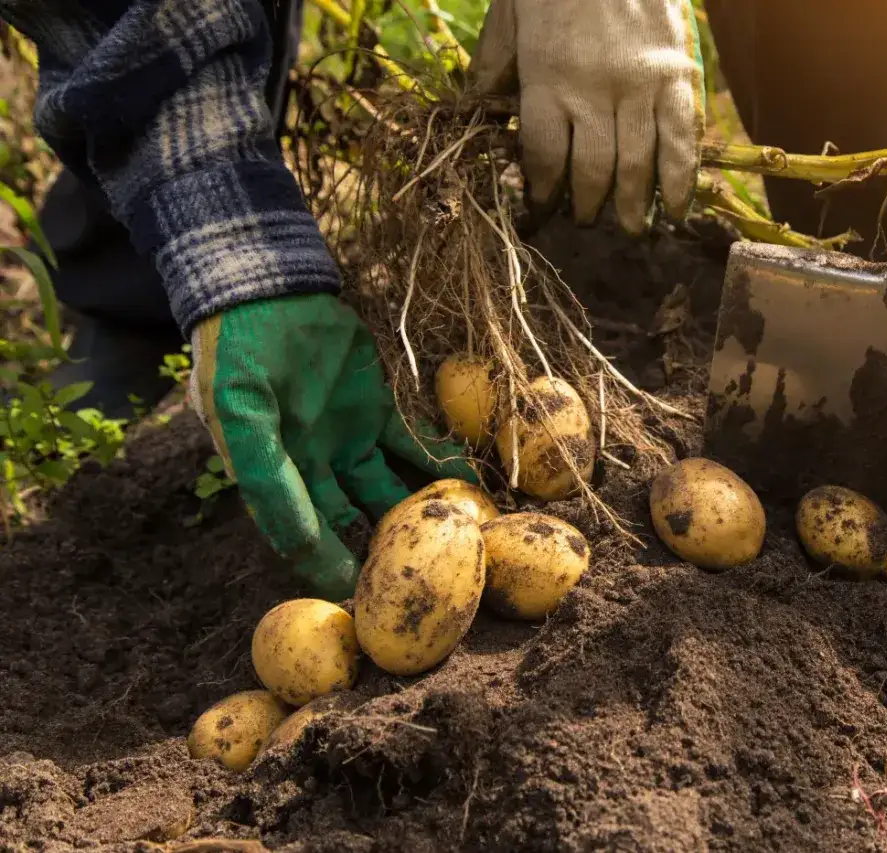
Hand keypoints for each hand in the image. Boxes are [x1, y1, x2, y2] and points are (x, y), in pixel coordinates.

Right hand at [189, 293, 476, 599]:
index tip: (364, 602)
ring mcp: (348, 440)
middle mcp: (312, 469)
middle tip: (423, 579)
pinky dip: (438, 465)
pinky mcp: (378, 410)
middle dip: (384, 551)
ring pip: (388, 490)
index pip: (306, 538)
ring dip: (418, 513)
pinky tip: (469, 486)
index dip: (332, 570)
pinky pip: (413, 446)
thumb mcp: (241, 419)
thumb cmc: (237, 357)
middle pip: (353, 523)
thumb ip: (267, 481)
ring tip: (458, 539)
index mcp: (272, 481)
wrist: (264, 291)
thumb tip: (300, 546)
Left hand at [470, 0, 704, 233]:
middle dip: (588, 206)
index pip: (544, 157)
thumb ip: (493, 65)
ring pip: (638, 164)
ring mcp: (640, 86)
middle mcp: (594, 91)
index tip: (540, 211)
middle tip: (586, 222)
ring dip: (633, 204)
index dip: (542, 193)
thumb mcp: (508, 15)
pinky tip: (677, 208)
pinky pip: (682, 139)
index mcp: (546, 79)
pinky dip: (681, 180)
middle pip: (593, 171)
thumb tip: (472, 110)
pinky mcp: (676, 75)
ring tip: (630, 228)